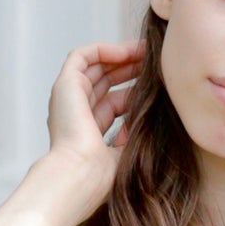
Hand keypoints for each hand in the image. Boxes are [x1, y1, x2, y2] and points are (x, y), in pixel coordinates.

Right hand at [45, 38, 145, 215]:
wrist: (81, 176)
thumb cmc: (104, 174)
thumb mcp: (129, 150)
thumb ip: (138, 131)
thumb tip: (157, 114)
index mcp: (88, 131)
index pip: (114, 103)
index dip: (136, 91)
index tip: (159, 84)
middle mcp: (75, 113)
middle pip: (105, 81)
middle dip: (131, 68)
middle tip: (156, 61)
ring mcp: (68, 98)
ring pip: (95, 66)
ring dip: (121, 55)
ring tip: (146, 51)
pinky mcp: (64, 85)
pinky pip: (82, 56)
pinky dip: (104, 50)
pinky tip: (128, 52)